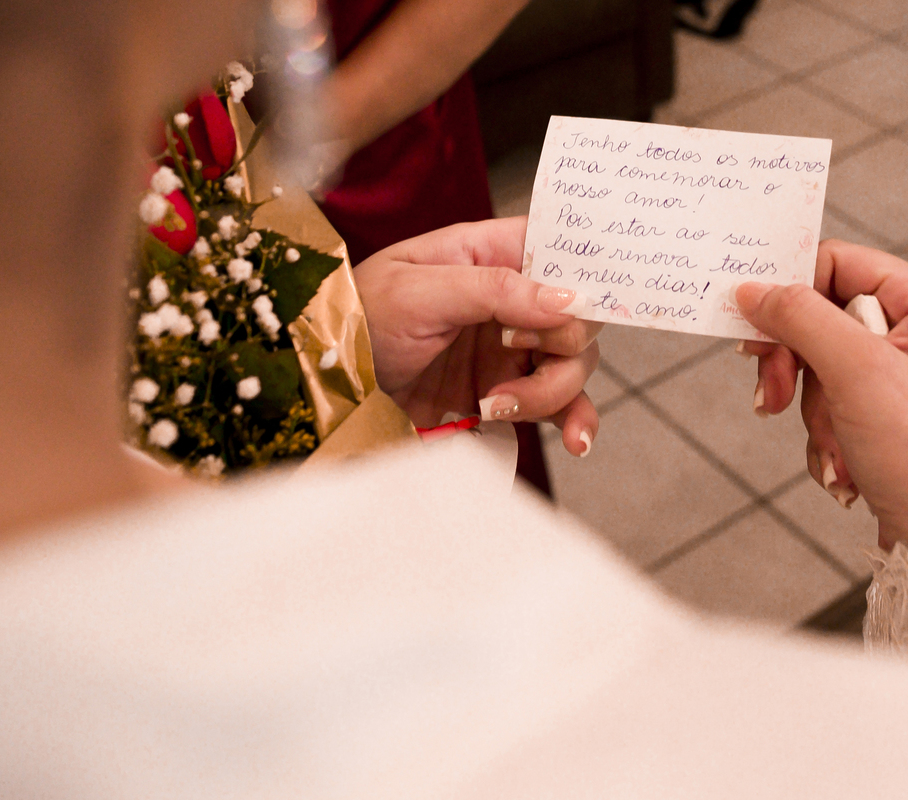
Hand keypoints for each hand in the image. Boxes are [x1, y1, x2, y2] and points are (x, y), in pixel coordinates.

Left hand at [354, 217, 602, 456]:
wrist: (327, 384)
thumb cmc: (359, 319)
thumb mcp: (417, 292)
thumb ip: (493, 291)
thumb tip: (567, 299)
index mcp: (487, 256)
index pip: (561, 250)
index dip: (581, 274)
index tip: (571, 304)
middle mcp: (508, 302)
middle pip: (577, 317)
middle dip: (561, 341)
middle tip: (513, 346)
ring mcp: (509, 350)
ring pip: (572, 365)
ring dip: (553, 390)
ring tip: (496, 404)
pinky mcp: (504, 394)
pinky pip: (558, 406)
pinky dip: (574, 421)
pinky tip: (576, 440)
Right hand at [736, 240, 907, 549]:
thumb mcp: (856, 372)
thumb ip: (800, 319)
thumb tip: (753, 290)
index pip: (836, 264)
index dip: (790, 293)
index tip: (753, 327)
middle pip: (817, 320)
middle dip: (795, 369)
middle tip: (774, 395)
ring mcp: (900, 372)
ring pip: (816, 369)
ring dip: (812, 413)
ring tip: (835, 447)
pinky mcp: (884, 411)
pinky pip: (827, 404)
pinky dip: (824, 436)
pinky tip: (844, 463)